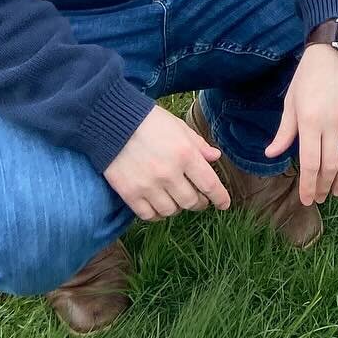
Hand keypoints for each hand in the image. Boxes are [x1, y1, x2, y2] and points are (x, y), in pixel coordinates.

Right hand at [103, 105, 231, 220]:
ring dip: (178, 207)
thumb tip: (215, 157)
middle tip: (198, 198)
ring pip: (172, 210)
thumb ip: (198, 145)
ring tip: (177, 199)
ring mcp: (149, 186)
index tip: (224, 204)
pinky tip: (159, 204)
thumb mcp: (179, 127)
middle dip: (199, 202)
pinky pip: (150, 215)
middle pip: (191, 201)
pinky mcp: (130, 194)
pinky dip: (158, 213)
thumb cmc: (150, 122)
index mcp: (185, 154)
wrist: (113, 124)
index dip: (220, 197)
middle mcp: (169, 173)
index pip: (209, 184)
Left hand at [265, 43, 337, 205]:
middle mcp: (332, 124)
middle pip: (330, 165)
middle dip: (324, 186)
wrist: (336, 50)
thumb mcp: (292, 101)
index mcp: (310, 121)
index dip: (309, 185)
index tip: (307, 200)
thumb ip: (285, 131)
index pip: (310, 163)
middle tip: (321, 198)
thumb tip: (271, 154)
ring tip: (336, 191)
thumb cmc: (309, 75)